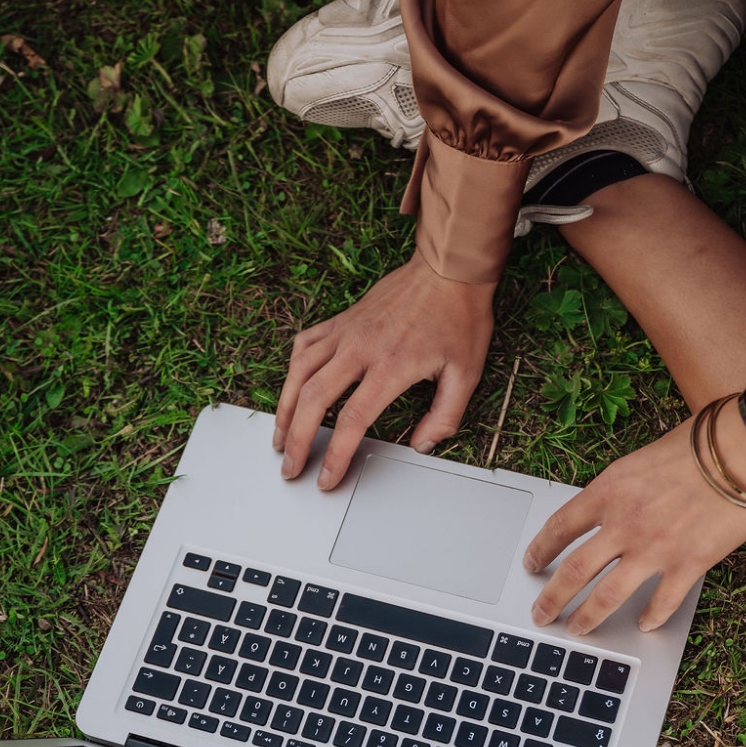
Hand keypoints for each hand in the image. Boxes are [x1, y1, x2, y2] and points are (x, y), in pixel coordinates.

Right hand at [273, 253, 494, 489]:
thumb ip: (445, 416)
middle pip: (314, 400)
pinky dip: (293, 369)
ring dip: (284, 409)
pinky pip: (305, 344)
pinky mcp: (342, 319)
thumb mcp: (467, 373)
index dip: (335, 455)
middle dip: (297, 440)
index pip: (352, 421)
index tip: (327, 478)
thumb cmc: (459, 317)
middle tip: (291, 467)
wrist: (448, 268)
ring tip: (278, 437)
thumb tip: (423, 445)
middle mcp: (360, 348)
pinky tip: (291, 388)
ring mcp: (346, 332)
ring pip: (299, 373)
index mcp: (391, 366)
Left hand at [523, 407, 745, 634]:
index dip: (539, 550)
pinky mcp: (689, 564)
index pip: (558, 528)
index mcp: (607, 493)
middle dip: (551, 599)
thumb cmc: (698, 445)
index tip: (531, 565)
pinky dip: (651, 618)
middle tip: (540, 615)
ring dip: (587, 618)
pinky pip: (662, 603)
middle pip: (573, 572)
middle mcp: (623, 524)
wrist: (744, 450)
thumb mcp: (638, 461)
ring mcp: (654, 548)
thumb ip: (617, 491)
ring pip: (607, 596)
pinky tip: (644, 626)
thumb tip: (603, 512)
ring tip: (577, 630)